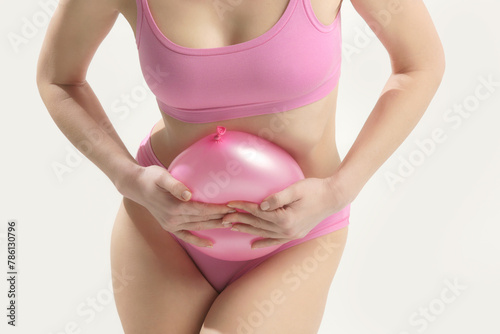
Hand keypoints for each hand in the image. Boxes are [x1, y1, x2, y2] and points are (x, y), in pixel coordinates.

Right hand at [118, 164, 235, 247]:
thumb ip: (175, 185)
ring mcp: (171, 225)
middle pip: (203, 220)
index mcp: (174, 207)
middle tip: (239, 217)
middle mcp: (173, 219)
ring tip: (232, 225)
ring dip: (215, 227)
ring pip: (198, 228)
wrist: (136, 186)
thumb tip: (187, 195)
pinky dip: (198, 241)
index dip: (219, 209)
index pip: (203, 210)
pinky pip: (186, 236)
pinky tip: (211, 243)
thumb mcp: (162, 176)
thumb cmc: (151, 177)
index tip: (233, 207)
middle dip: (222, 218)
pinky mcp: (169, 227)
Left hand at [221, 177, 349, 248]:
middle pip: (257, 225)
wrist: (333, 198)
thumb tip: (261, 205)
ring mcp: (291, 234)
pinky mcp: (295, 234)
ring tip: (232, 228)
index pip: (257, 212)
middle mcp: (286, 230)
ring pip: (263, 233)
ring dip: (247, 230)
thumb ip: (277, 197)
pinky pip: (275, 241)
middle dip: (239, 220)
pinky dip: (263, 243)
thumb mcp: (295, 189)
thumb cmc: (314, 189)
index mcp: (285, 218)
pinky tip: (253, 245)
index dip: (242, 207)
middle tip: (222, 218)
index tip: (229, 203)